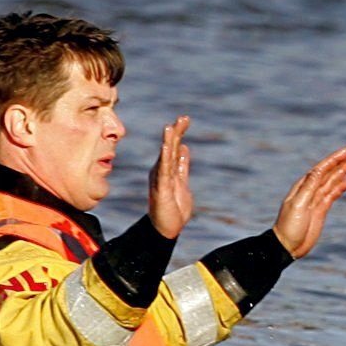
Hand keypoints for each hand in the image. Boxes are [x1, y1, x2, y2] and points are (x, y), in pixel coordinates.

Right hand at [148, 116, 193, 238]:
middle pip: (170, 148)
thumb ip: (182, 166)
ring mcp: (160, 179)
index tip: (185, 119)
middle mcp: (162, 171)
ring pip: (165, 156)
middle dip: (177, 132)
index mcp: (168, 169)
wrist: (167, 228)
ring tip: (170, 127)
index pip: (175, 147)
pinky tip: (166, 146)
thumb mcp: (183, 183)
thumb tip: (185, 149)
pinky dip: (165, 158)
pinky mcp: (161, 188)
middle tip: (184, 117)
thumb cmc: (174, 208)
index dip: (180, 133)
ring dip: (168, 141)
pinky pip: (163, 170)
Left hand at [272, 145, 345, 259]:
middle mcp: (310, 190)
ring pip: (332, 181)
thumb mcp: (298, 205)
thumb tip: (318, 171)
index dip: (334, 159)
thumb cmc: (289, 226)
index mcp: (303, 186)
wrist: (287, 246)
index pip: (321, 168)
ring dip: (343, 171)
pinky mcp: (321, 210)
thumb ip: (309, 188)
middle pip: (328, 172)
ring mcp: (316, 200)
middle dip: (341, 161)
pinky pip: (333, 194)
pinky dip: (341, 186)